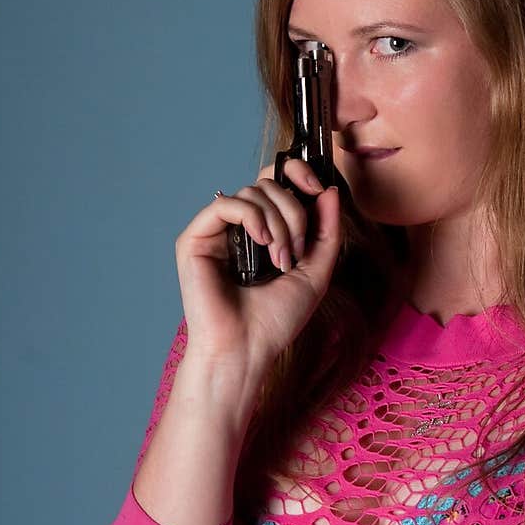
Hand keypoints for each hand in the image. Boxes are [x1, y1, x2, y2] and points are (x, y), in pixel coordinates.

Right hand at [175, 159, 341, 372]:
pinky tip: (263, 243)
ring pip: (251, 192)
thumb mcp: (316, 271)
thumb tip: (330, 191)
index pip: (277, 185)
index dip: (298, 175)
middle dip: (294, 212)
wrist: (248, 349)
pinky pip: (225, 204)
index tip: (319, 188)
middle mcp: (237, 229)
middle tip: (297, 251)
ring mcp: (216, 233)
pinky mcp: (195, 239)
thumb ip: (326, 231)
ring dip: (278, 222)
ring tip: (280, 259)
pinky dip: (252, 217)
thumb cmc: (276, 320)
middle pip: (268, 185)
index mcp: (263, 232)